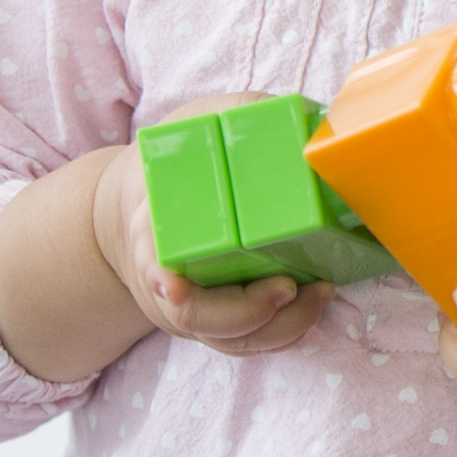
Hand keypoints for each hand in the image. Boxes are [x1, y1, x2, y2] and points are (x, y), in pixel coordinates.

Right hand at [82, 140, 323, 357]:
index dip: (161, 280)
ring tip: (318, 292)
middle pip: (194, 317)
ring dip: (277, 325)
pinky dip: (283, 331)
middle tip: (286, 286)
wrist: (138, 208)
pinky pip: (247, 341)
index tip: (174, 287)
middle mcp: (166, 280)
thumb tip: (301, 116)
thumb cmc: (176, 164)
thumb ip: (240, 115)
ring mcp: (191, 306)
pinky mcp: (218, 319)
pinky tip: (316, 301)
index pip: (148, 265)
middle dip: (244, 311)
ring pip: (228, 338)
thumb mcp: (196, 125)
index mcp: (149, 233)